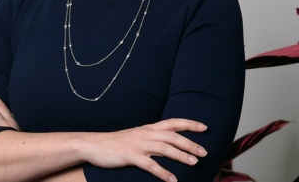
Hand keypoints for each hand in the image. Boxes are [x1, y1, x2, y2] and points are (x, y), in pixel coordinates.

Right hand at [80, 118, 207, 181]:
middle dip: (190, 143)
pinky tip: (172, 180)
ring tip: (194, 163)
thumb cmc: (117, 143)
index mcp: (149, 128)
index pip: (173, 122)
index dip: (190, 124)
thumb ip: (152, 138)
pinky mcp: (130, 156)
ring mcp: (138, 145)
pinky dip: (163, 172)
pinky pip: (150, 165)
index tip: (204, 127)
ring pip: (164, 148)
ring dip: (181, 156)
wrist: (94, 145)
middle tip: (204, 152)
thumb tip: (169, 144)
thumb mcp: (137, 136)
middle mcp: (146, 134)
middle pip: (173, 136)